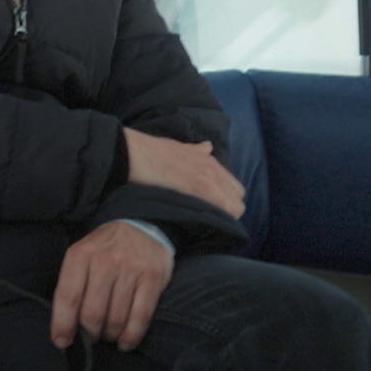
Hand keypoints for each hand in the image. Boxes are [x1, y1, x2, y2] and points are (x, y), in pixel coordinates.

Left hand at [50, 221, 172, 352]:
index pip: (67, 296)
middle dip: (90, 333)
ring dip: (110, 335)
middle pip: (92, 312)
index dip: (63, 324)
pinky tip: (125, 342)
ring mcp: (130, 269)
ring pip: (116, 318)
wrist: (141, 227)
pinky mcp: (153, 278)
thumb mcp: (82, 255)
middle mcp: (104, 261)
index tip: (62, 341)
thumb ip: (72, 284)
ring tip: (108, 336)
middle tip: (91, 337)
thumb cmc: (104, 249)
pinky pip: (140, 317)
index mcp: (80, 255)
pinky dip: (131, 336)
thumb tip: (63, 325)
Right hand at [123, 128, 246, 217]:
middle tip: (207, 217)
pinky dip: (218, 219)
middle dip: (227, 209)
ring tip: (204, 224)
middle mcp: (214, 170)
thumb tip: (207, 147)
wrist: (132, 152)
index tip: (211, 207)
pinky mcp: (202, 190)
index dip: (225, 199)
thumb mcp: (178, 147)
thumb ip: (195, 150)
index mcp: (209, 161)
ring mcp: (209, 180)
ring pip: (234, 207)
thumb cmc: (149, 150)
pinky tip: (203, 224)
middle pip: (238, 199)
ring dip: (223, 216)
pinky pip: (224, 210)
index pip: (233, 187)